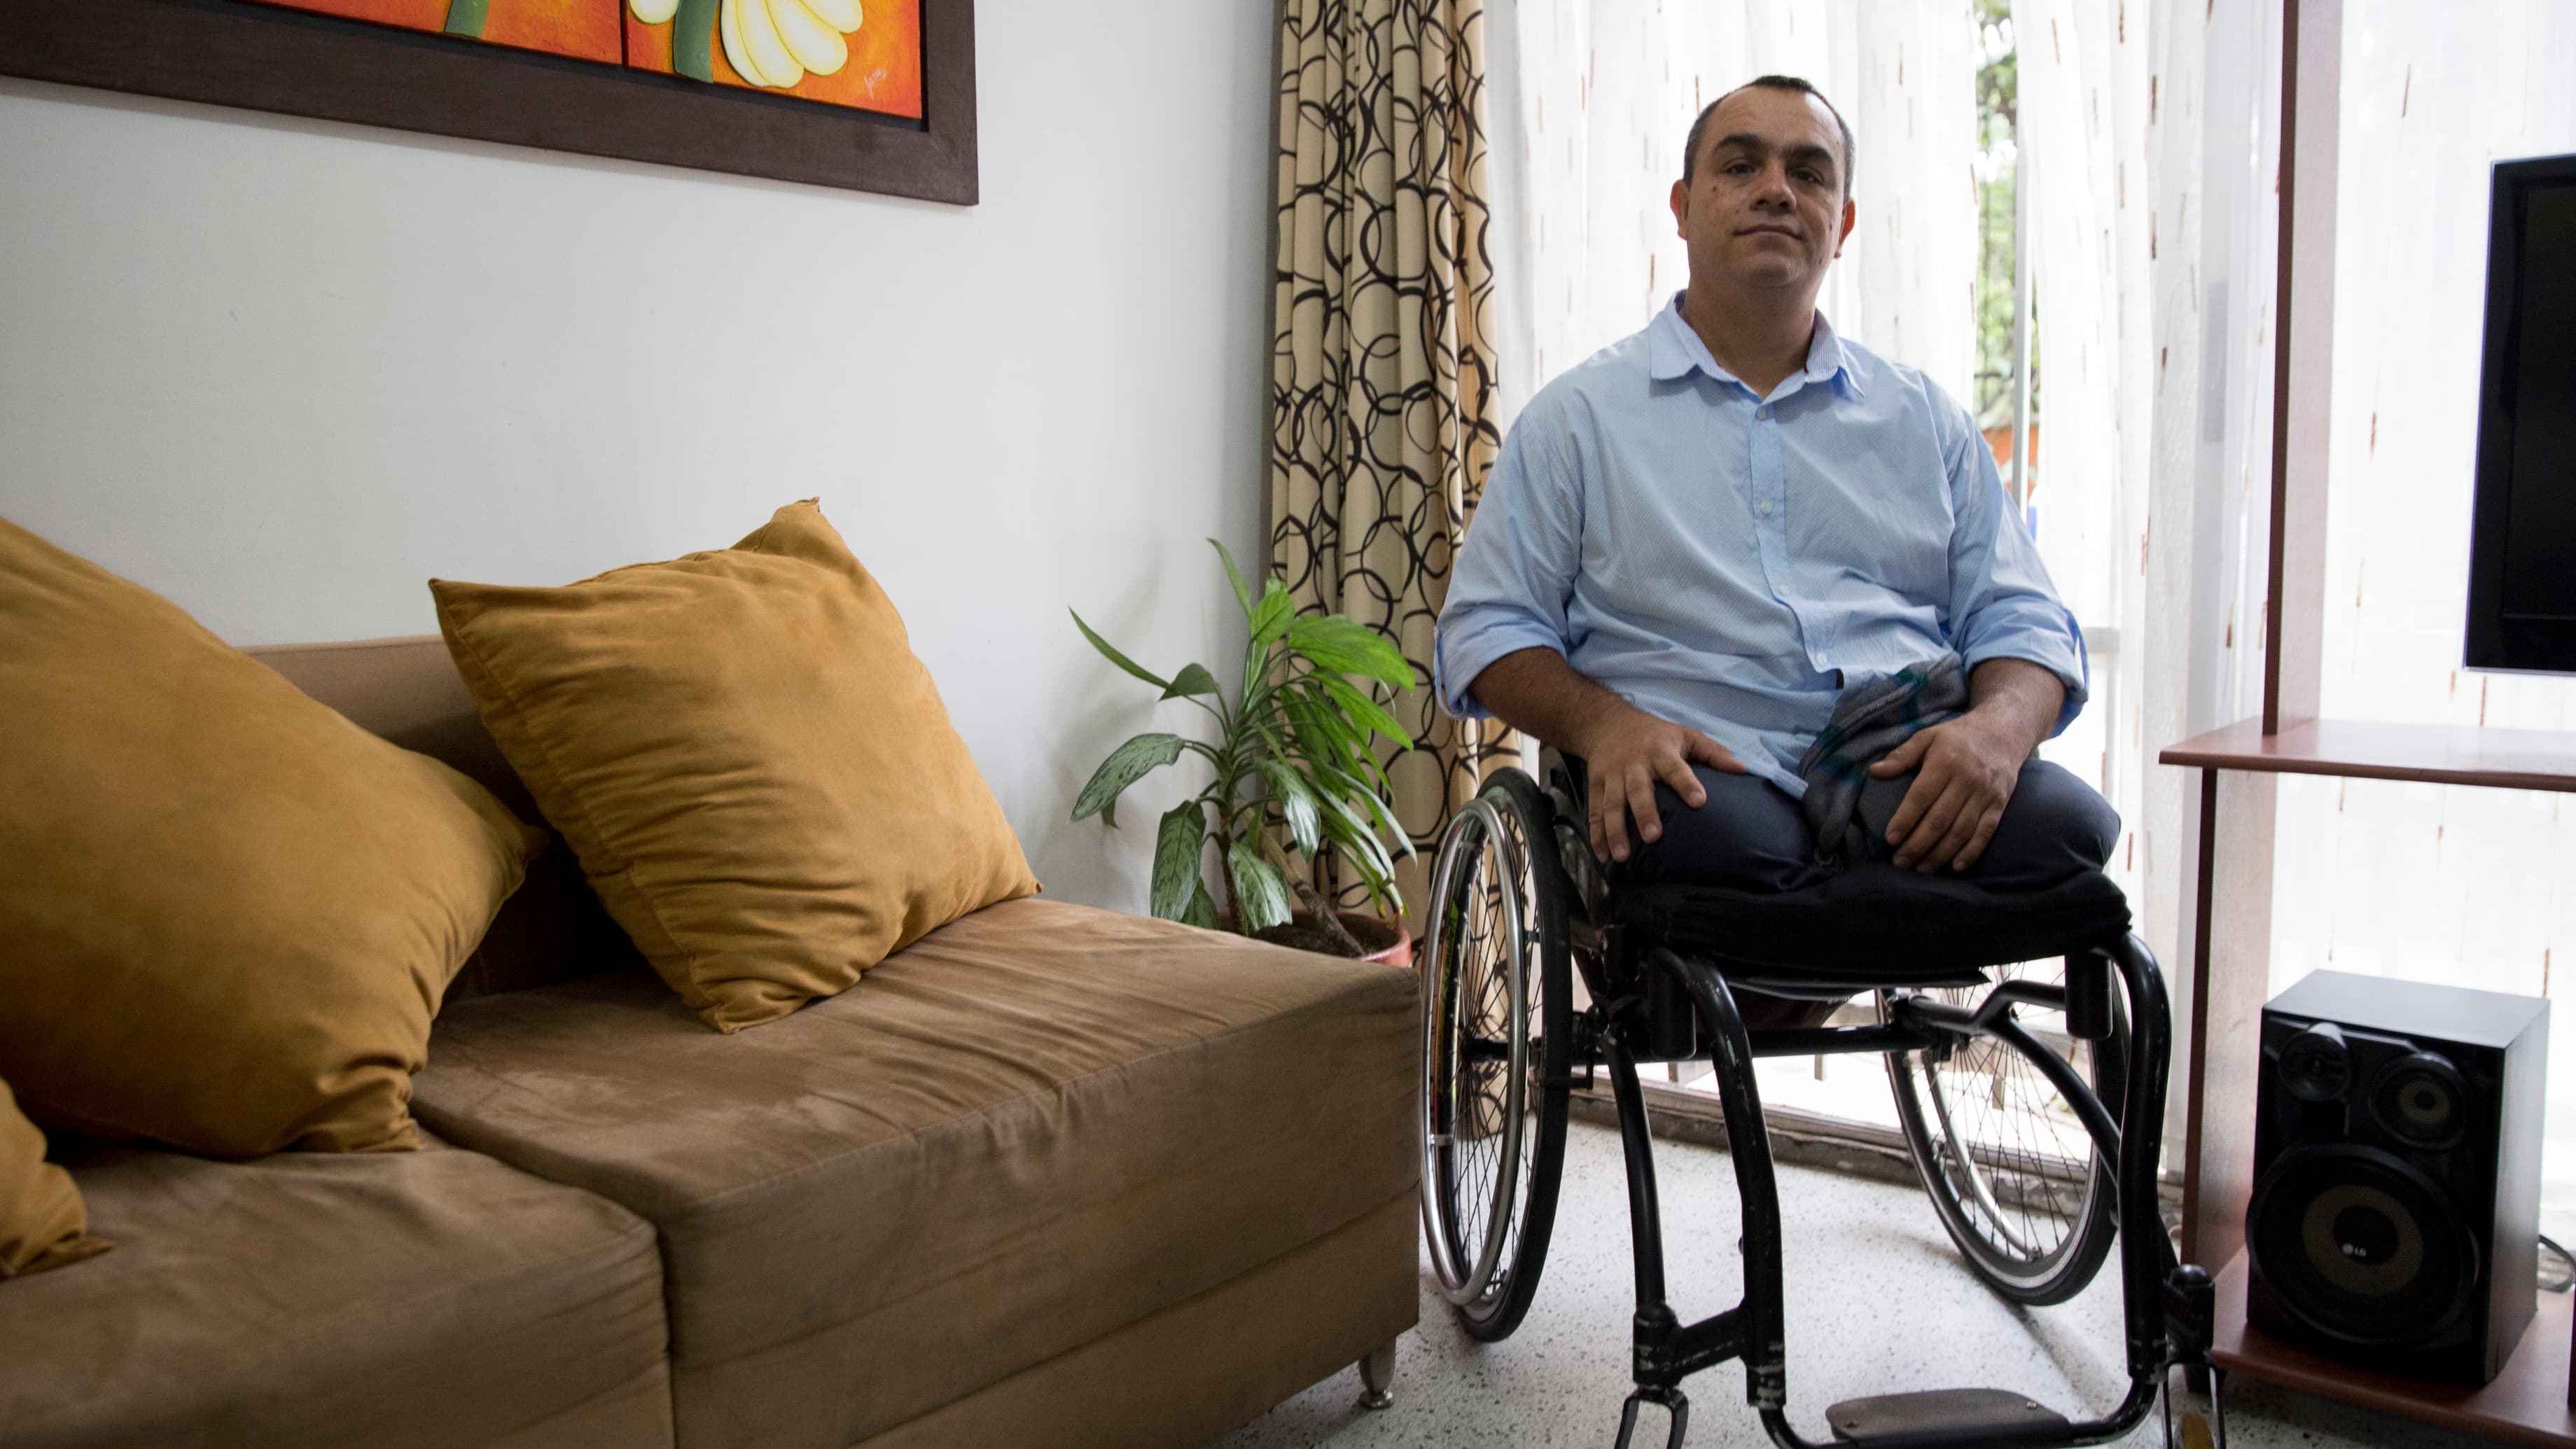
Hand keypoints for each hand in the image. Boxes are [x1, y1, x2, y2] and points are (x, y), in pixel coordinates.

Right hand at [1572, 704, 1745, 863]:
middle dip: (1644, 813)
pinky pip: (1595, 811)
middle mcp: (1634, 763)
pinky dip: (1596, 835)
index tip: (1699, 802)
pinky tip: (1602, 856)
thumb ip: (1713, 752)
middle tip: (1654, 836)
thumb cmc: (1655, 734)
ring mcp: (1612, 775)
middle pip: (1638, 789)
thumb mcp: (1685, 734)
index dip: (1687, 784)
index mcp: (1660, 751)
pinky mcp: (1595, 784)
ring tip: (1623, 856)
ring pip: (1611, 804)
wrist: (1607, 722)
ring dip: (1615, 831)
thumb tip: (1742, 770)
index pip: (1675, 768)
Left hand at [1870, 711, 2027, 872]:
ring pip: (1961, 831)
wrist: (2003, 731)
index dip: (1905, 820)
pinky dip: (1971, 852)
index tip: (1890, 839)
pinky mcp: (2000, 804)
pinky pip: (1985, 832)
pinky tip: (1955, 867)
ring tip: (1920, 869)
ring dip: (1939, 854)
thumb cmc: (1958, 736)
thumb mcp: (1928, 736)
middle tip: (1899, 862)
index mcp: (1945, 762)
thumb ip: (1902, 755)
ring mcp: (1986, 794)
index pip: (1921, 797)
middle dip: (1918, 844)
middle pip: (1940, 819)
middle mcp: (1967, 780)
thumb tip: (1875, 771)